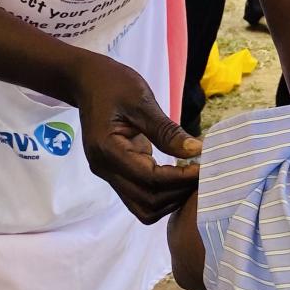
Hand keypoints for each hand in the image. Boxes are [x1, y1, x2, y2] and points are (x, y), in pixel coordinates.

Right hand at [70, 52, 199, 222]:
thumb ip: (166, 130)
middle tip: (201, 174)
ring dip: (170, 199)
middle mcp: (104, 168)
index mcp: (108, 149)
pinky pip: (140, 196)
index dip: (179, 179)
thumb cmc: (114, 84)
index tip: (202, 168)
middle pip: (146, 201)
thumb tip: (196, 151)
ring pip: (143, 207)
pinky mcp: (115, 173)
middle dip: (177, 193)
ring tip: (190, 177)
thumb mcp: (142, 101)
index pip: (149, 179)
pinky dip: (161, 193)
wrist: (87, 82)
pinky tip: (177, 176)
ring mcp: (108, 174)